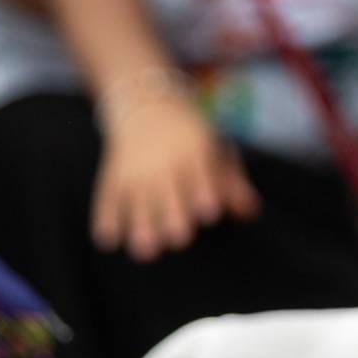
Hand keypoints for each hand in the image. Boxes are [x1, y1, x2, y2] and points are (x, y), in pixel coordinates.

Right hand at [92, 93, 258, 261]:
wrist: (146, 105)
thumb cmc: (190, 137)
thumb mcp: (215, 150)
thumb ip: (233, 183)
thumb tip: (251, 214)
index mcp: (193, 152)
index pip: (199, 173)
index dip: (204, 191)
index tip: (210, 213)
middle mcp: (162, 161)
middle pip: (167, 191)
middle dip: (173, 214)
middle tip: (179, 239)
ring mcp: (135, 169)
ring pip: (137, 199)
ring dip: (139, 225)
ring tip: (144, 251)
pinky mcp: (113, 175)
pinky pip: (107, 197)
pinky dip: (105, 217)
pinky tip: (107, 241)